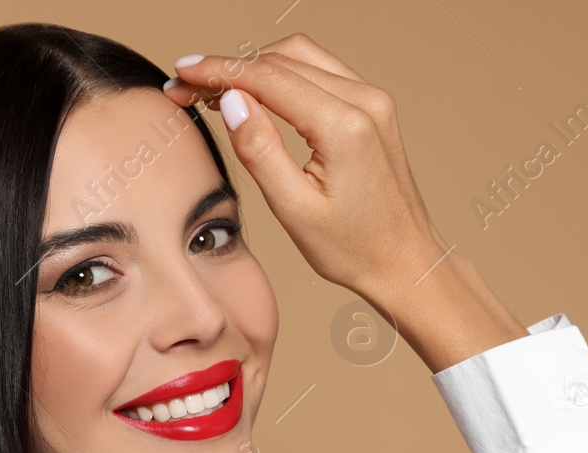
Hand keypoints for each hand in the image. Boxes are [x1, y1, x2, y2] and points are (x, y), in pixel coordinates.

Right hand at [164, 35, 526, 370]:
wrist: (406, 261)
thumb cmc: (355, 248)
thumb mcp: (294, 209)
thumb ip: (259, 150)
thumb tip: (231, 101)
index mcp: (344, 126)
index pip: (267, 77)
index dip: (217, 71)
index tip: (181, 74)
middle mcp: (365, 101)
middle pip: (281, 59)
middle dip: (229, 68)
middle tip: (187, 88)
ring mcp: (372, 99)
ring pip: (299, 56)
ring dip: (253, 67)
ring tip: (214, 92)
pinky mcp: (372, 106)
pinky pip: (319, 70)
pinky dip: (281, 74)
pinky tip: (254, 94)